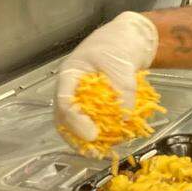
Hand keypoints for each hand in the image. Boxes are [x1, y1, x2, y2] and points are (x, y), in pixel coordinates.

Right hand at [53, 12, 158, 142]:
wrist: (127, 37)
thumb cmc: (118, 44)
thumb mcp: (121, 64)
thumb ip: (124, 90)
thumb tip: (125, 118)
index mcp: (69, 75)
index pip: (65, 102)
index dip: (76, 122)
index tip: (92, 135)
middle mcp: (70, 88)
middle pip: (64, 118)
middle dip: (77, 137)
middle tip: (93, 152)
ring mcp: (79, 95)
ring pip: (75, 122)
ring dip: (86, 139)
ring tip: (100, 153)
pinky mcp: (92, 101)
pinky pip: (90, 120)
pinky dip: (100, 132)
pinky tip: (111, 142)